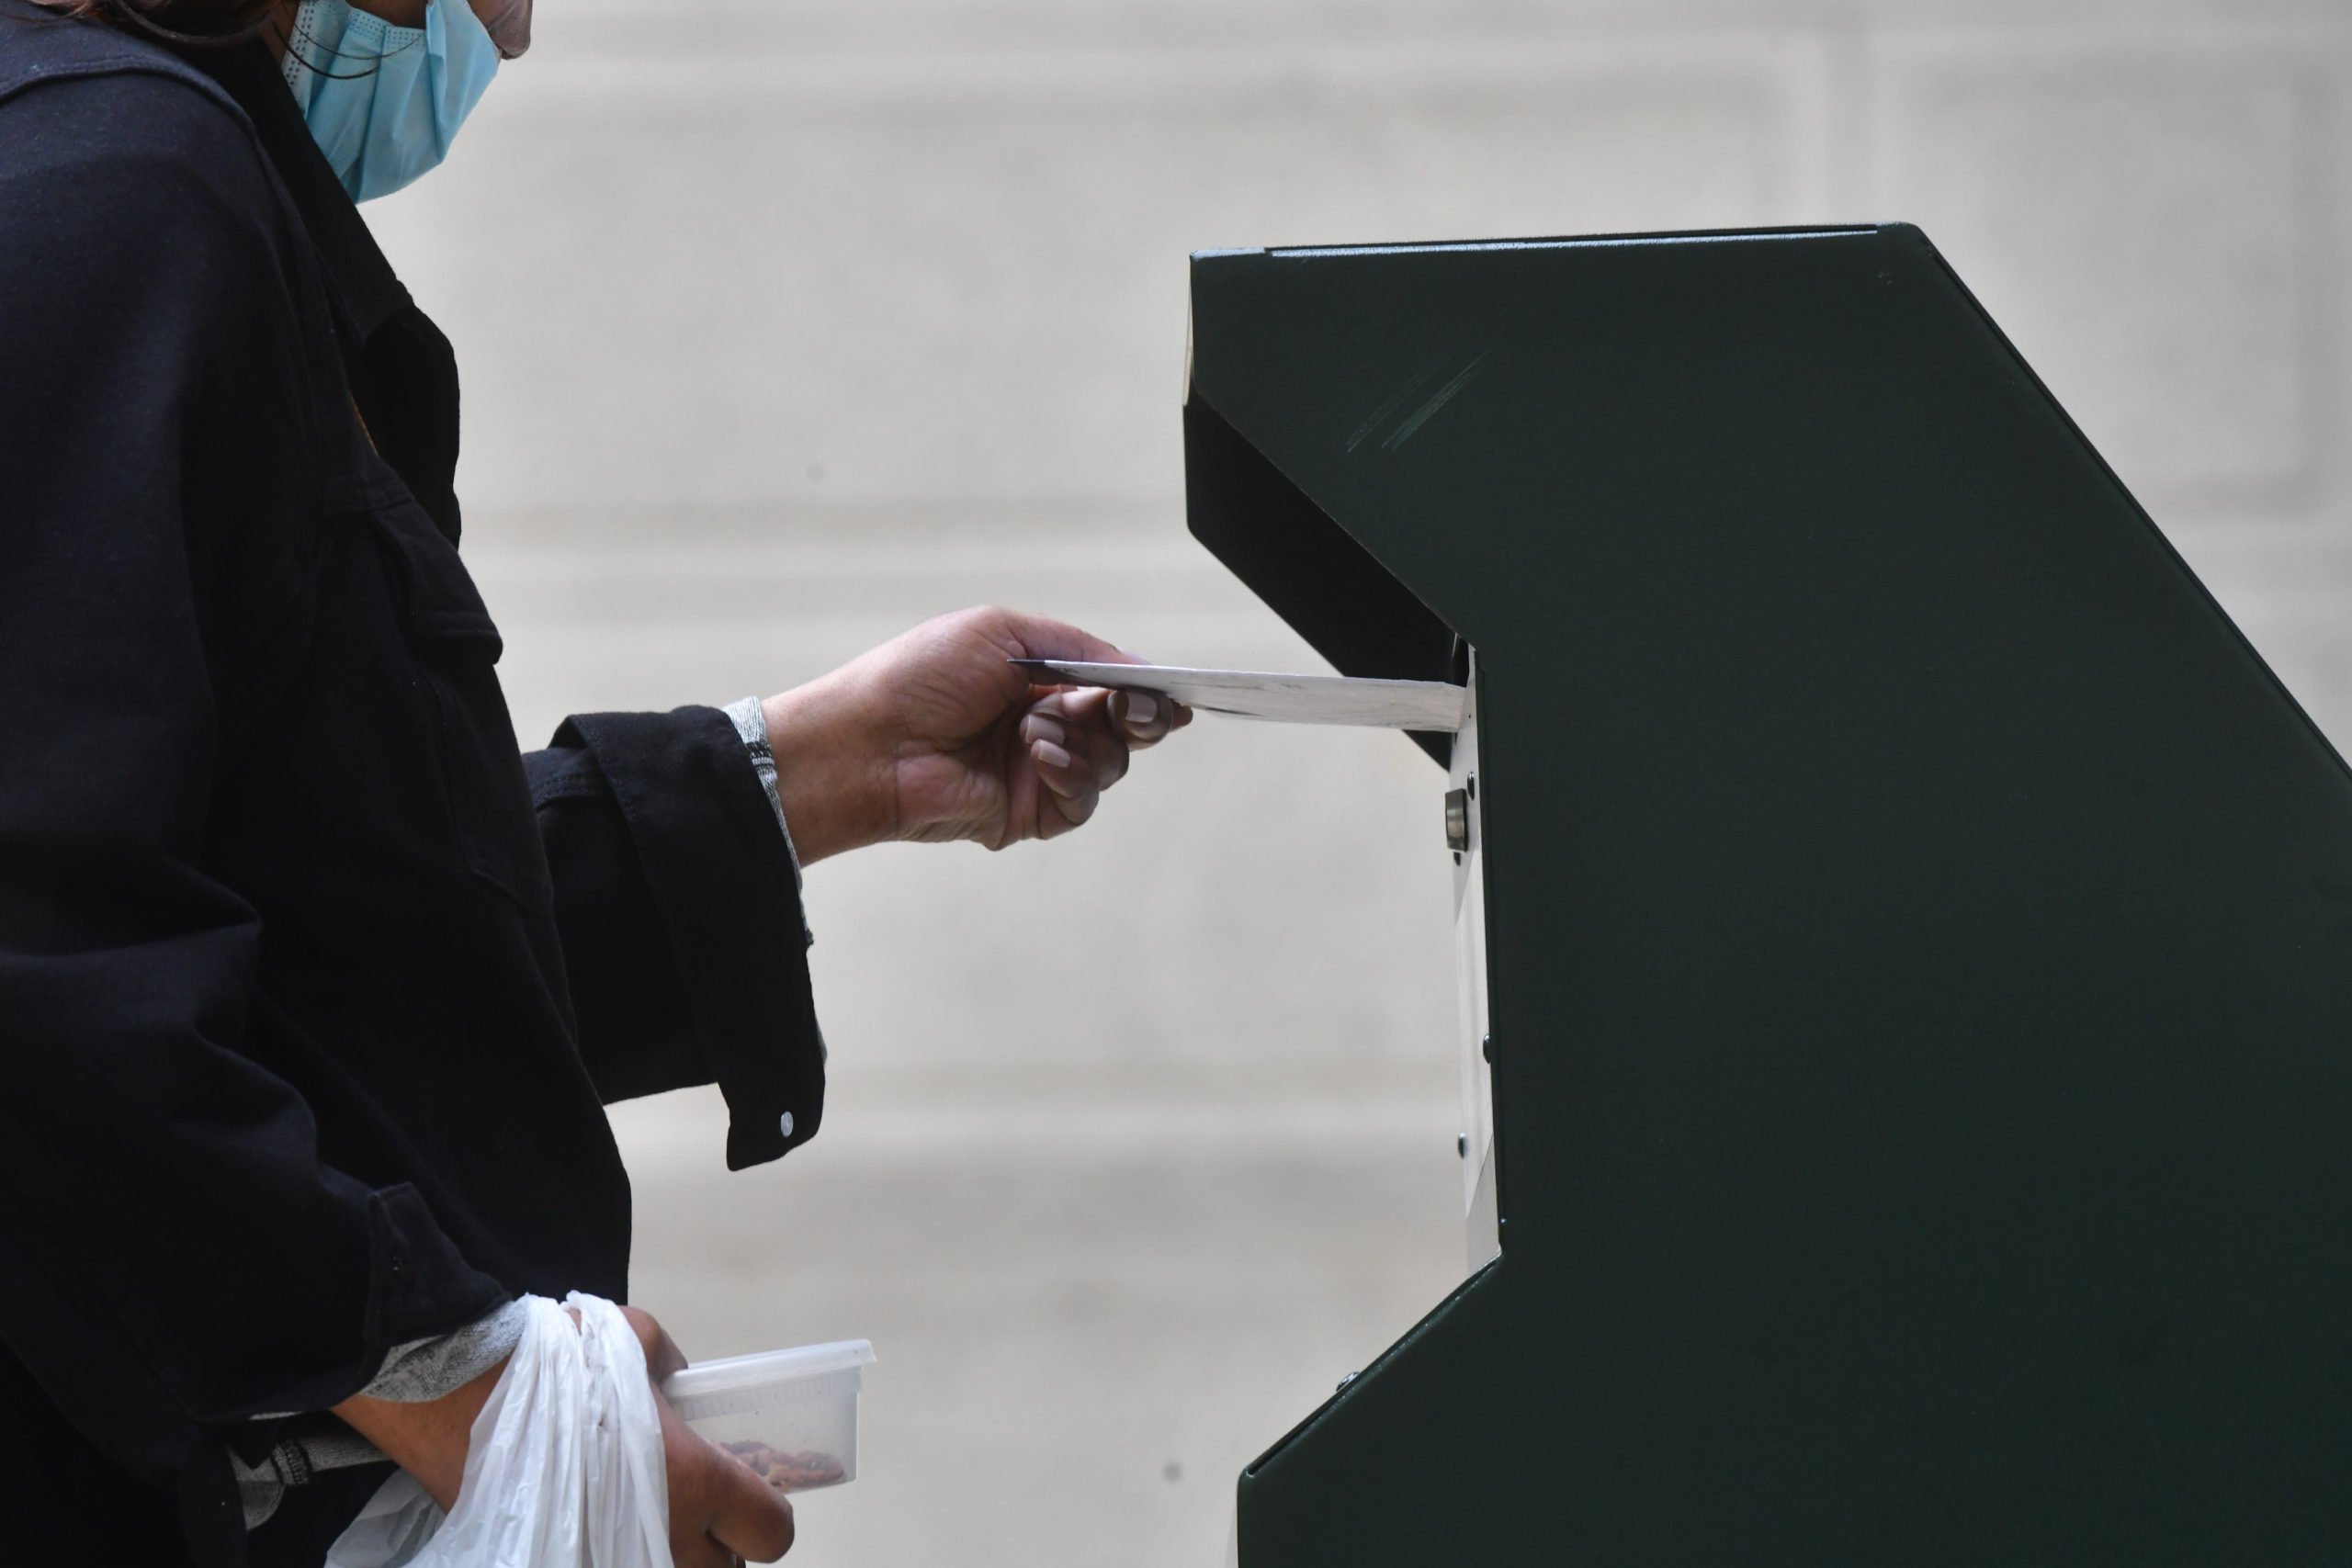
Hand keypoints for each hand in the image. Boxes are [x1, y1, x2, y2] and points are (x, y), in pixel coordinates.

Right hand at [333, 1305, 794, 1564]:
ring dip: (669, 1557)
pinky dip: (614, 1557)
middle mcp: (666, 1537)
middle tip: (691, 1513)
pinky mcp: (560, 1566)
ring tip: (643, 1524)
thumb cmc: (553, 1363)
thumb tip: (679, 1380)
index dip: (763, 1515)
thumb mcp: (630, 1336)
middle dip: (716, 1547)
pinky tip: (596, 1534)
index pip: (771, 1531)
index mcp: (696, 1479)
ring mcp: (610, 1564)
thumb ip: (669, 1364)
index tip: (743, 1496)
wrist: (456, 1396)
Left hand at [758, 606, 1189, 859]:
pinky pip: (1081, 800)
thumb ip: (1079, 648)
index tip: (1173, 693)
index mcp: (1037, 679)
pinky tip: (1038, 755)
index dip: (1146, 690)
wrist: (870, 742)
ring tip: (1036, 729)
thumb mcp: (1004, 634)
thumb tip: (1142, 669)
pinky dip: (1071, 774)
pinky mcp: (1028, 813)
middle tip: (1137, 709)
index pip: (1110, 685)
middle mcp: (1043, 724)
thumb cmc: (920, 677)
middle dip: (1138, 715)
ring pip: (1110, 764)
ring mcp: (1037, 771)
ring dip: (1088, 741)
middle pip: (1124, 727)